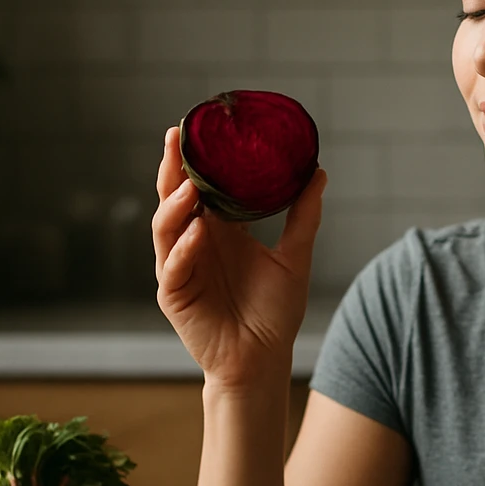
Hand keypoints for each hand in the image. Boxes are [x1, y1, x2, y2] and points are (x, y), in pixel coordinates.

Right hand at [152, 125, 327, 386]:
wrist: (264, 359)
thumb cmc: (274, 313)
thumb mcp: (294, 257)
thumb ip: (304, 215)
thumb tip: (319, 172)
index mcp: (218, 230)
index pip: (200, 186)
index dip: (195, 158)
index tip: (199, 126)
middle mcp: (194, 242)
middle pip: (174, 197)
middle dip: (172, 167)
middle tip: (176, 137)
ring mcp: (180, 267)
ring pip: (166, 227)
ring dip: (175, 204)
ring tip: (190, 186)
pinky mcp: (173, 294)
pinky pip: (174, 266)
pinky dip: (186, 247)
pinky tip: (199, 231)